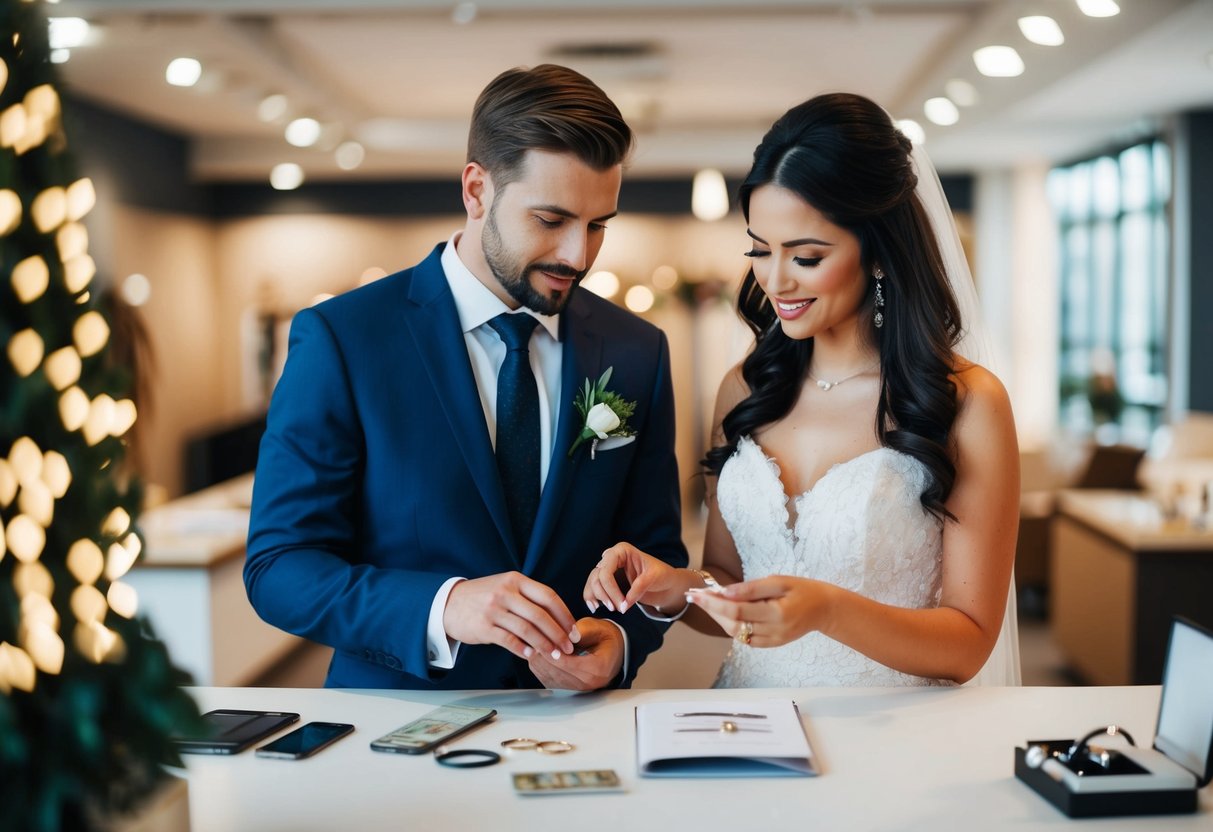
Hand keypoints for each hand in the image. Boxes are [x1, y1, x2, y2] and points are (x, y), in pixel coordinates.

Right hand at [443, 571, 578, 660]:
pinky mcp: (483, 626)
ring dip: (544, 645)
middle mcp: (505, 592)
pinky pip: (509, 640)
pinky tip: (532, 655)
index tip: (574, 631)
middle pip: (540, 615)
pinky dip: (523, 649)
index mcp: (515, 580)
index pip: (548, 596)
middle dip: (558, 634)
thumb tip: (559, 618)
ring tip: (554, 655)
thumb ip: (528, 596)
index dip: (564, 615)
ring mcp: (493, 609)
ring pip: (527, 629)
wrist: (448, 603)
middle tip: (569, 647)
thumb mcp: (505, 586)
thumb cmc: (483, 596)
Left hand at [526, 617, 622, 690]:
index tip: (542, 639)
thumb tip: (566, 634)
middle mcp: (587, 683)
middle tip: (532, 638)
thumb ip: (581, 631)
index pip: (569, 663)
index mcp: (598, 668)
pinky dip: (540, 666)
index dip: (553, 652)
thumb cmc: (605, 638)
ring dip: (539, 660)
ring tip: (533, 643)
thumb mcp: (598, 628)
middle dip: (542, 655)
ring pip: (549, 677)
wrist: (612, 651)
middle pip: (556, 672)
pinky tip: (537, 652)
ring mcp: (577, 689)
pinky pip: (547, 679)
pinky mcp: (567, 689)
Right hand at [583, 542, 686, 614]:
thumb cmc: (662, 575)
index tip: (623, 605)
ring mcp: (608, 569)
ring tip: (610, 609)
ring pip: (592, 583)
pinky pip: (593, 588)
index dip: (611, 590)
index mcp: (622, 550)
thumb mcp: (654, 578)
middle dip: (605, 596)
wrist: (666, 584)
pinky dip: (591, 597)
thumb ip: (639, 587)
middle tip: (618, 609)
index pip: (606, 571)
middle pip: (597, 577)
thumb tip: (624, 603)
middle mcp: (611, 557)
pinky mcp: (607, 581)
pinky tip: (594, 607)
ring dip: (597, 598)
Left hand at [686, 576, 834, 646]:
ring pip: (736, 633)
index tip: (696, 594)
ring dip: (719, 618)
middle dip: (711, 610)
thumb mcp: (779, 581)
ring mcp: (773, 641)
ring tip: (707, 602)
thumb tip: (725, 592)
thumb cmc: (803, 590)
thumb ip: (752, 588)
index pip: (736, 609)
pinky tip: (725, 613)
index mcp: (776, 613)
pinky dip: (733, 626)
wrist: (825, 609)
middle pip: (733, 623)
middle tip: (695, 596)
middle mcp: (773, 631)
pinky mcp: (772, 644)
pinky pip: (745, 639)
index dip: (713, 603)